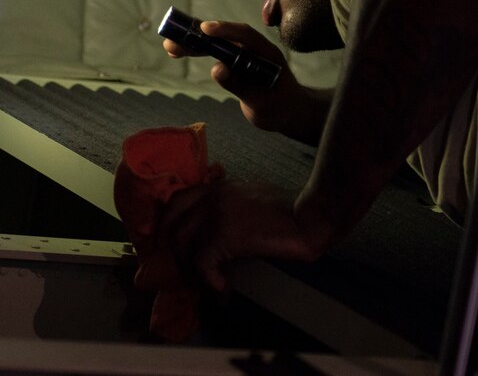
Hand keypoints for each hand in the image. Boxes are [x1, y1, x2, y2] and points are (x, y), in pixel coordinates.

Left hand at [138, 179, 323, 292]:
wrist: (310, 216)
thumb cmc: (288, 213)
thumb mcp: (250, 203)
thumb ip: (229, 212)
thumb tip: (216, 244)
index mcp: (217, 188)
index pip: (176, 203)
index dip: (168, 229)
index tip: (174, 253)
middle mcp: (211, 196)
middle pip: (172, 225)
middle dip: (174, 255)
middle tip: (188, 278)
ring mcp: (216, 212)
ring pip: (182, 245)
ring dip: (192, 273)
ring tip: (209, 288)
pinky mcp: (225, 232)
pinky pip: (202, 262)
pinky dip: (209, 281)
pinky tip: (224, 289)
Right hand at [162, 20, 327, 143]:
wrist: (288, 114)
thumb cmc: (280, 108)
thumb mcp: (260, 101)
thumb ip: (239, 85)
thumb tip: (216, 69)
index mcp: (265, 52)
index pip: (244, 35)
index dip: (224, 30)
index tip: (204, 29)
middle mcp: (253, 48)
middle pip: (224, 37)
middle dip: (198, 37)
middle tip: (172, 41)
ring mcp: (243, 54)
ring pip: (216, 44)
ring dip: (194, 44)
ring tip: (170, 47)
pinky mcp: (235, 62)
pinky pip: (215, 53)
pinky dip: (199, 52)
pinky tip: (181, 52)